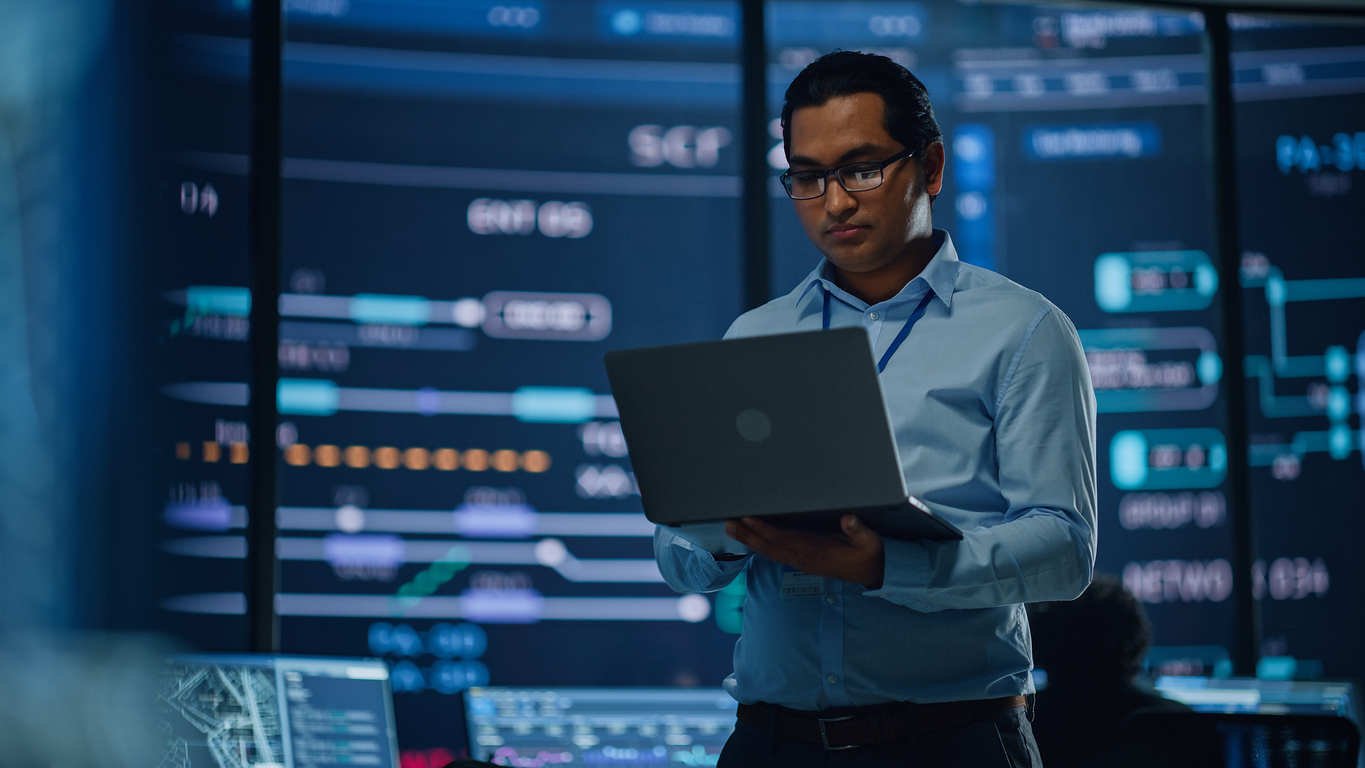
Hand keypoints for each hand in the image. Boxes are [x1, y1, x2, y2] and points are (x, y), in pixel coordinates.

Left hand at [725, 515, 884, 588]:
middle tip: (729, 524)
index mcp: (815, 550)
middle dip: (748, 535)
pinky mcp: (802, 562)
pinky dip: (760, 546)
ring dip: (750, 541)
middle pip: (770, 547)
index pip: (783, 539)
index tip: (748, 519)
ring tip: (732, 530)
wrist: (871, 574)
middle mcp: (803, 558)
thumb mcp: (868, 540)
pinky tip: (750, 540)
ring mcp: (801, 562)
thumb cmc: (868, 553)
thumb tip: (848, 519)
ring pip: (769, 552)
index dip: (764, 530)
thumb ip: (858, 530)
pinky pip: (775, 554)